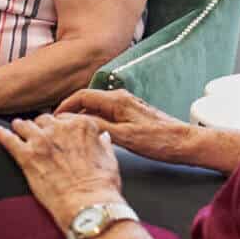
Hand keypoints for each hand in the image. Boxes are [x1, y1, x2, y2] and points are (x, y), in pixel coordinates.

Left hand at [0, 113, 122, 230]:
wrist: (88, 205)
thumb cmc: (102, 186)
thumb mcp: (110, 160)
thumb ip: (103, 144)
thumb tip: (102, 138)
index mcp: (82, 126)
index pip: (64, 118)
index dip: (58, 127)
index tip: (56, 133)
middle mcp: (60, 128)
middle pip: (43, 120)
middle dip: (40, 127)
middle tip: (38, 135)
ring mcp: (42, 141)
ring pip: (24, 125)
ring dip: (21, 128)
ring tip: (16, 129)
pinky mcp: (27, 156)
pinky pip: (9, 139)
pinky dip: (3, 135)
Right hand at [56, 88, 192, 161]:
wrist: (186, 143)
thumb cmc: (160, 141)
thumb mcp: (125, 137)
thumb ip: (100, 126)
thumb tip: (76, 122)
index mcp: (117, 100)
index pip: (82, 96)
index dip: (65, 105)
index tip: (53, 117)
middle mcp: (121, 99)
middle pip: (88, 100)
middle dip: (71, 111)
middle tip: (58, 125)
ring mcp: (128, 106)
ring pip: (98, 108)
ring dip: (83, 117)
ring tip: (72, 131)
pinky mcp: (133, 115)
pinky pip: (107, 114)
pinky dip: (95, 121)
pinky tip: (94, 134)